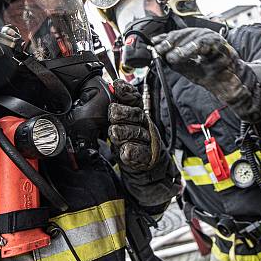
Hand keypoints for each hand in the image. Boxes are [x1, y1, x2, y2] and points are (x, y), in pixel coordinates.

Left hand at [108, 80, 179, 208]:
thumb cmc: (133, 146)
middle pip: (136, 115)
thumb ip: (119, 111)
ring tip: (115, 131)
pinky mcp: (147, 159)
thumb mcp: (123, 127)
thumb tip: (112, 88)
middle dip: (124, 112)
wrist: (148, 174)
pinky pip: (140, 154)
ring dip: (125, 132)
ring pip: (137, 133)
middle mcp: (144, 126)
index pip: (134, 100)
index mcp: (138, 116)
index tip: (117, 86)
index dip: (126, 92)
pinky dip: (133, 152)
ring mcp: (147, 142)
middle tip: (113, 112)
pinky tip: (126, 151)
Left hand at [153, 28, 260, 121]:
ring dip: (180, 45)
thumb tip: (160, 54)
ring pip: (194, 37)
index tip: (154, 44)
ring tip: (169, 55)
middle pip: (185, 33)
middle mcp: (205, 36)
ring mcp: (214, 39)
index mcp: (197, 40)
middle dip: (170, 41)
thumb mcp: (188, 68)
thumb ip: (176, 61)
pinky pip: (204, 44)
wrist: (230, 85)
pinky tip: (181, 55)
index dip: (166, 39)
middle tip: (159, 48)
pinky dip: (191, 48)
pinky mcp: (221, 45)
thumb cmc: (212, 75)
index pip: (179, 35)